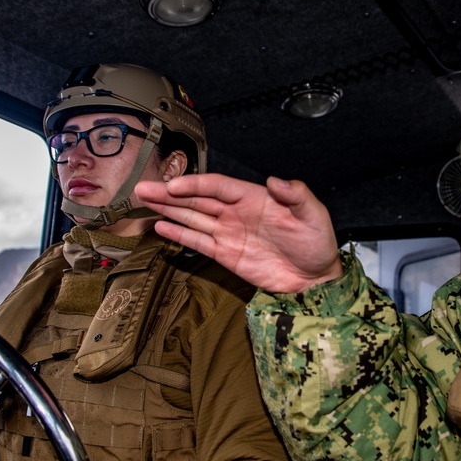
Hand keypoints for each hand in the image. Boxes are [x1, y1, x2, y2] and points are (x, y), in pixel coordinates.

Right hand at [136, 174, 343, 292]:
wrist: (316, 279)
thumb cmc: (317, 243)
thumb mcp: (314, 214)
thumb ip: (297, 195)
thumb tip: (276, 181)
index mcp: (254, 198)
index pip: (217, 186)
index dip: (194, 184)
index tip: (174, 185)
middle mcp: (236, 213)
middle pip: (197, 199)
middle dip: (170, 194)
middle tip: (143, 188)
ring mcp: (229, 234)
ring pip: (192, 217)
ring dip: (168, 210)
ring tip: (144, 201)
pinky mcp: (226, 255)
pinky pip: (198, 241)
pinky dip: (179, 234)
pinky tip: (161, 227)